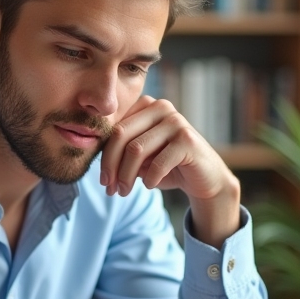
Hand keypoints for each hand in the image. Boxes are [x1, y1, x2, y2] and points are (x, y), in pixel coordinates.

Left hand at [99, 95, 241, 247]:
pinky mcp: (187, 139)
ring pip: (136, 149)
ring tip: (124, 192)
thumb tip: (95, 160)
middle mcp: (161, 107)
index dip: (103, 156)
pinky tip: (150, 186)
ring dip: (126, 176)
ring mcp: (176, 120)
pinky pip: (157, 162)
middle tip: (109, 189)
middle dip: (110, 166)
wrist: (204, 178)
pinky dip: (149, 179)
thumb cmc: (167, 166)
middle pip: (120, 135)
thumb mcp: (140, 158)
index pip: (113, 128)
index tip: (103, 180)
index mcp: (145, 106)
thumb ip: (120, 152)